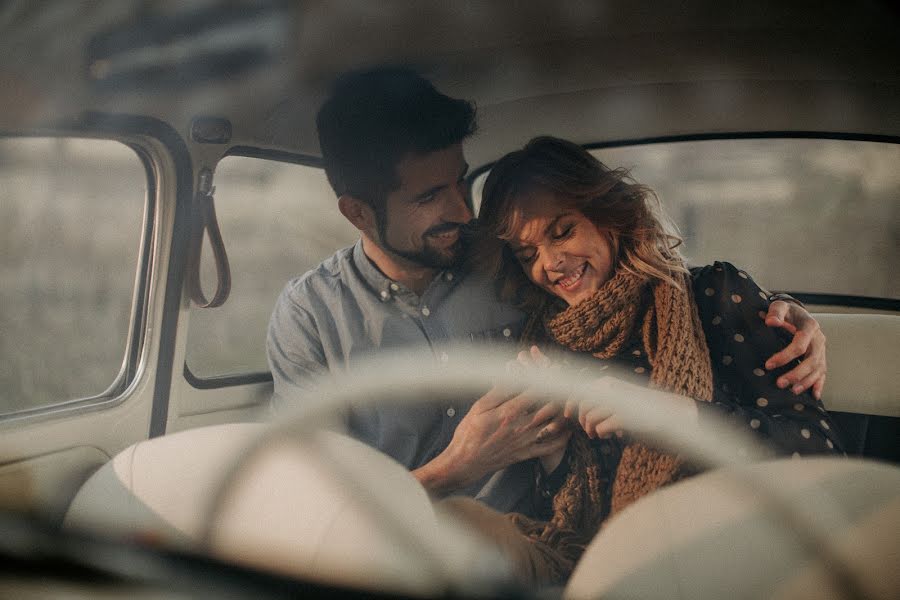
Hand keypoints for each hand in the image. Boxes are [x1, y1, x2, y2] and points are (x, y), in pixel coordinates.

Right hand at [414, 346, 568, 494]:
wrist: (466, 462)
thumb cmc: (469, 432)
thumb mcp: (479, 407)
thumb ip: (499, 391)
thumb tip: (512, 373)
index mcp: (509, 412)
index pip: (536, 390)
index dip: (547, 378)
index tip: (553, 370)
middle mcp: (522, 427)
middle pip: (550, 406)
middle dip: (560, 392)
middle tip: (567, 382)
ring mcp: (526, 441)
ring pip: (555, 425)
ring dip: (565, 412)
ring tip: (569, 400)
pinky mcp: (527, 453)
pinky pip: (551, 447)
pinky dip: (563, 438)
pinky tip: (568, 428)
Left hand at [569, 376, 698, 439]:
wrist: (669, 411)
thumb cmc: (642, 407)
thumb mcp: (619, 398)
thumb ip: (602, 400)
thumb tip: (580, 410)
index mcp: (607, 382)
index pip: (579, 390)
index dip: (570, 403)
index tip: (568, 414)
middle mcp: (610, 389)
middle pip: (583, 405)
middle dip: (582, 420)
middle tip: (589, 431)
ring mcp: (617, 403)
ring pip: (589, 417)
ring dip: (591, 429)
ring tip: (598, 434)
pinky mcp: (624, 417)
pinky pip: (601, 427)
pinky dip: (602, 433)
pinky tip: (609, 435)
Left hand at [763, 300, 826, 398]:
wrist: (797, 313)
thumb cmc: (786, 311)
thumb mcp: (780, 306)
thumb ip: (775, 312)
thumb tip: (770, 321)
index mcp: (810, 326)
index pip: (800, 345)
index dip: (785, 356)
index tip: (768, 365)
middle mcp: (819, 339)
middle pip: (812, 360)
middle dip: (796, 374)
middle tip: (780, 383)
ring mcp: (821, 349)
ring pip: (818, 368)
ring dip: (806, 381)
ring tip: (793, 391)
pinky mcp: (821, 357)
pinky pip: (823, 372)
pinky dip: (819, 384)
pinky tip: (814, 396)